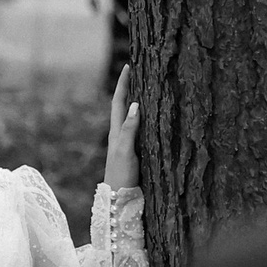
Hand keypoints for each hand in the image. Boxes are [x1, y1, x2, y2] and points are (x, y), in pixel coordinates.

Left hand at [105, 62, 140, 192]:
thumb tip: (137, 104)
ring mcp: (127, 143)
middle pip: (124, 106)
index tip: (128, 67)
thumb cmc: (121, 175)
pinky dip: (143, 118)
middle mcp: (120, 134)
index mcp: (116, 131)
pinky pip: (138, 128)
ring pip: (131, 116)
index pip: (119, 102)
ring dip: (136, 101)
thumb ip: (130, 128)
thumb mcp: (126, 151)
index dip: (123, 84)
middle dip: (129, 88)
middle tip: (136, 72)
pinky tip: (150, 117)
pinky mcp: (134, 152)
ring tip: (144, 88)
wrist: (118, 199)